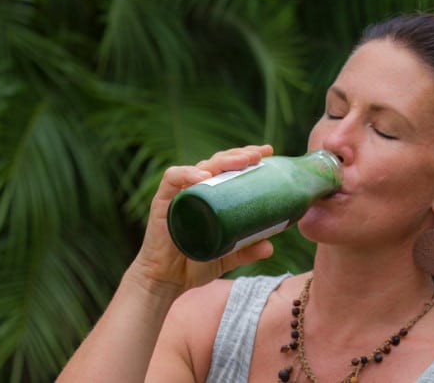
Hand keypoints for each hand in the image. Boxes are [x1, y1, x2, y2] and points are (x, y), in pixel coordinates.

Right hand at [132, 145, 274, 292]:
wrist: (166, 281)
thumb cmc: (194, 264)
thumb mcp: (226, 256)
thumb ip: (246, 251)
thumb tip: (271, 247)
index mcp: (211, 196)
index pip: (229, 168)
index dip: (246, 157)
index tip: (267, 152)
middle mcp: (196, 190)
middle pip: (218, 162)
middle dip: (239, 155)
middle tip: (258, 155)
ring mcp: (179, 194)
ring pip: (200, 166)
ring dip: (222, 161)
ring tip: (241, 162)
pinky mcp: (162, 201)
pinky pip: (172, 179)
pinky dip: (187, 173)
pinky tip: (203, 175)